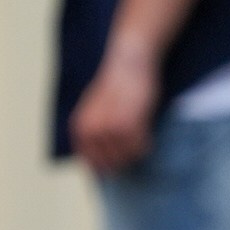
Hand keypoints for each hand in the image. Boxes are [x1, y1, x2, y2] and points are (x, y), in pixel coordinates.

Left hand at [70, 35, 159, 175]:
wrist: (128, 61)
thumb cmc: (115, 84)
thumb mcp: (94, 109)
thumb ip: (93, 131)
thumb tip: (96, 162)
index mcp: (81, 128)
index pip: (90, 163)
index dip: (105, 169)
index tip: (117, 168)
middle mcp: (93, 131)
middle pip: (110, 164)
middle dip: (123, 161)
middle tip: (133, 149)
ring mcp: (111, 130)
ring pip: (127, 158)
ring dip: (136, 153)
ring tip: (141, 138)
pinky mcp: (130, 125)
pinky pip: (141, 148)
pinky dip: (146, 145)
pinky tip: (148, 135)